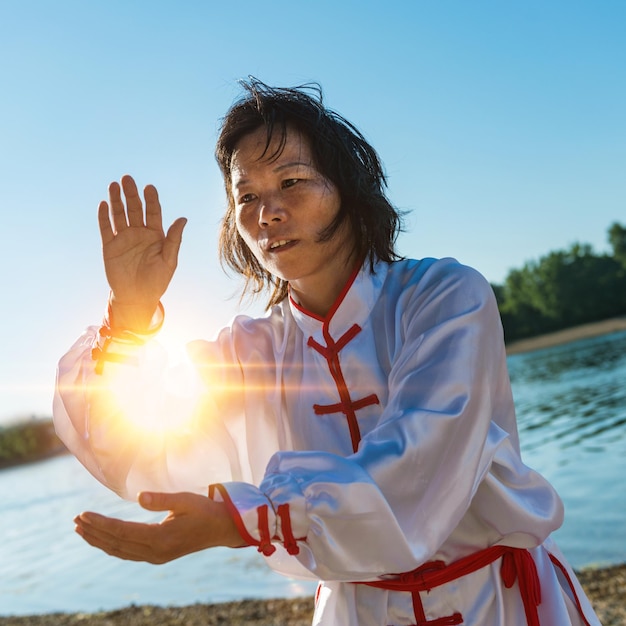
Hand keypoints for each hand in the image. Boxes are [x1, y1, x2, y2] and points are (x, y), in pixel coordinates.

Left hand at [74, 491, 244, 563]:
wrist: (222, 528)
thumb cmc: (205, 510)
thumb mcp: (186, 499)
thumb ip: (162, 499)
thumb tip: (139, 497)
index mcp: (161, 538)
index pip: (122, 531)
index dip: (101, 523)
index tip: (83, 514)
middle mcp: (155, 551)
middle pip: (116, 544)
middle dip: (94, 532)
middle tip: (75, 520)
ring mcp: (156, 556)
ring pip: (120, 551)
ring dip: (99, 541)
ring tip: (81, 530)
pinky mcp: (158, 555)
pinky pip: (128, 553)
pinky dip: (111, 546)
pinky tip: (103, 540)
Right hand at [98, 174, 186, 330]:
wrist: (138, 297)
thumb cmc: (157, 281)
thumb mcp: (169, 261)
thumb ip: (174, 240)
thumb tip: (183, 218)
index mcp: (156, 235)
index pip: (153, 212)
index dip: (151, 200)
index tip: (149, 188)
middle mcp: (139, 233)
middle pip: (135, 209)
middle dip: (131, 194)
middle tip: (127, 178)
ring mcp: (124, 239)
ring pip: (119, 215)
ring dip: (116, 200)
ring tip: (114, 185)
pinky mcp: (110, 247)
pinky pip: (106, 229)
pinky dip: (104, 217)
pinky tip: (103, 204)